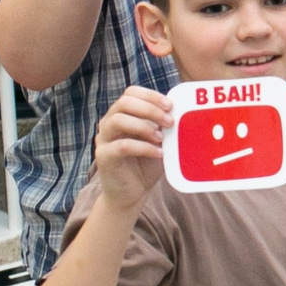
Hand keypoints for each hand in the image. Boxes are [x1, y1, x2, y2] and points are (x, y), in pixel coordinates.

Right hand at [93, 86, 173, 214]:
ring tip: (161, 138)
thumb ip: (164, 124)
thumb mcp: (159, 140)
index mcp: (122, 114)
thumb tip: (181, 109)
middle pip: (124, 102)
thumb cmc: (147, 163)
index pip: (131, 93)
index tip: (171, 106)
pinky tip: (158, 153)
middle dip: (150, 109)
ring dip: (144, 126)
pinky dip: (143, 147)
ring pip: (118, 120)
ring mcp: (103, 139)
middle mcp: (109, 123)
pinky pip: (122, 146)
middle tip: (169, 121)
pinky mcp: (104, 157)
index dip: (151, 96)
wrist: (133, 192)